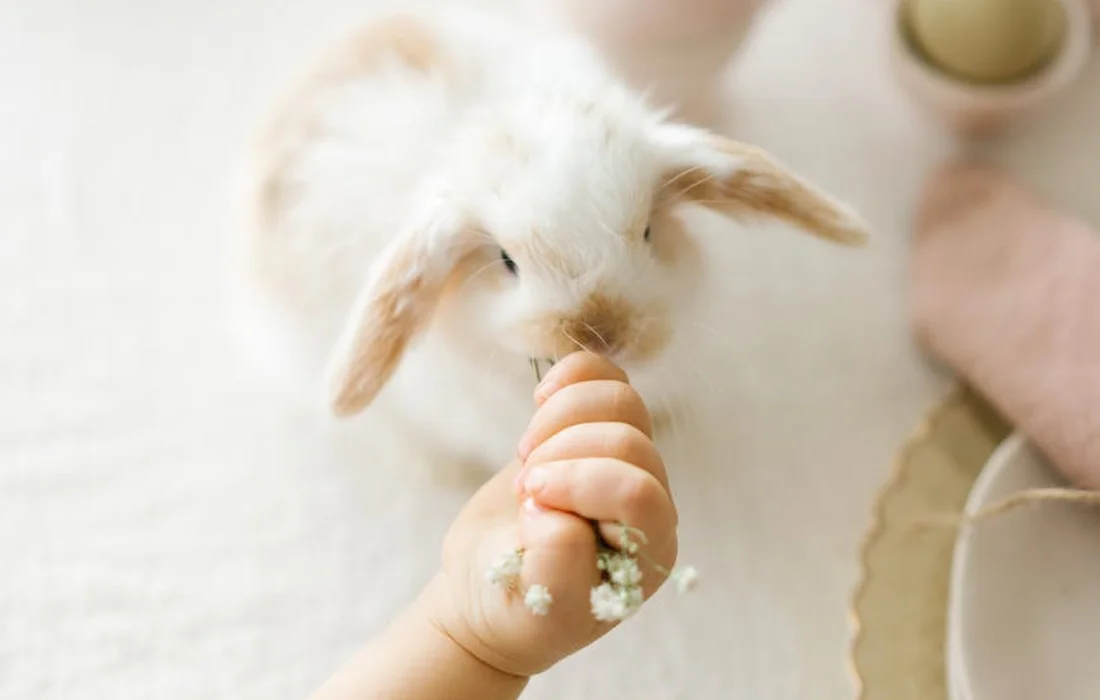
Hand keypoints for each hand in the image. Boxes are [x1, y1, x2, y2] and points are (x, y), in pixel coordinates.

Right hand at [417, 352, 678, 678]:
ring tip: (527, 455)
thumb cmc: (517, 608)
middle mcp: (648, 501)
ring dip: (561, 417)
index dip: (580, 484)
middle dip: (562, 455)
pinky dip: (570, 375)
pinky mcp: (593, 430)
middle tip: (522, 489)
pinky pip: (603, 376)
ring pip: (620, 401)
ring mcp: (624, 460)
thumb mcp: (533, 608)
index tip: (527, 502)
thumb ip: (556, 566)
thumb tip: (554, 511)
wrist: (489, 591)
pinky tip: (540, 399)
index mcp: (648, 551)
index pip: (637, 493)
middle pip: (628, 440)